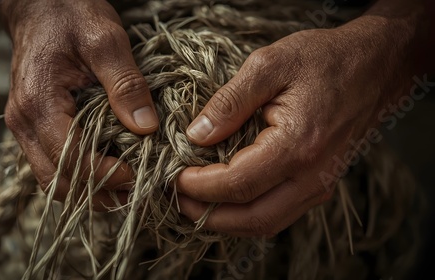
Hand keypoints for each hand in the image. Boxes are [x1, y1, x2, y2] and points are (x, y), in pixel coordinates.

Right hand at [0, 0, 158, 208]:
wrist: (41, 5)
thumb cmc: (71, 15)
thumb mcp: (106, 41)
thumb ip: (125, 84)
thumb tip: (145, 127)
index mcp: (39, 102)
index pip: (70, 158)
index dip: (105, 174)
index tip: (138, 175)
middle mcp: (24, 122)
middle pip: (57, 181)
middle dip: (97, 193)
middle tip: (136, 192)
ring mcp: (25, 127)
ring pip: (53, 179)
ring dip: (88, 190)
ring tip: (125, 189)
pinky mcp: (34, 126)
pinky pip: (53, 164)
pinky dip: (80, 176)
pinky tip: (108, 172)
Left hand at [176, 12, 418, 235]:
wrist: (375, 66)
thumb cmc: (324, 60)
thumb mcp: (269, 65)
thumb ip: (228, 102)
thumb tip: (196, 135)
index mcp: (297, 146)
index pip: (237, 184)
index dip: (200, 186)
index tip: (174, 177)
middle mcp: (312, 176)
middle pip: (252, 219)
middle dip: (208, 215)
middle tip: (177, 199)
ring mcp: (320, 185)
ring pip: (266, 223)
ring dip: (227, 220)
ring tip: (196, 203)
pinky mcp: (320, 184)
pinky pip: (279, 213)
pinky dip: (247, 214)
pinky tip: (227, 198)